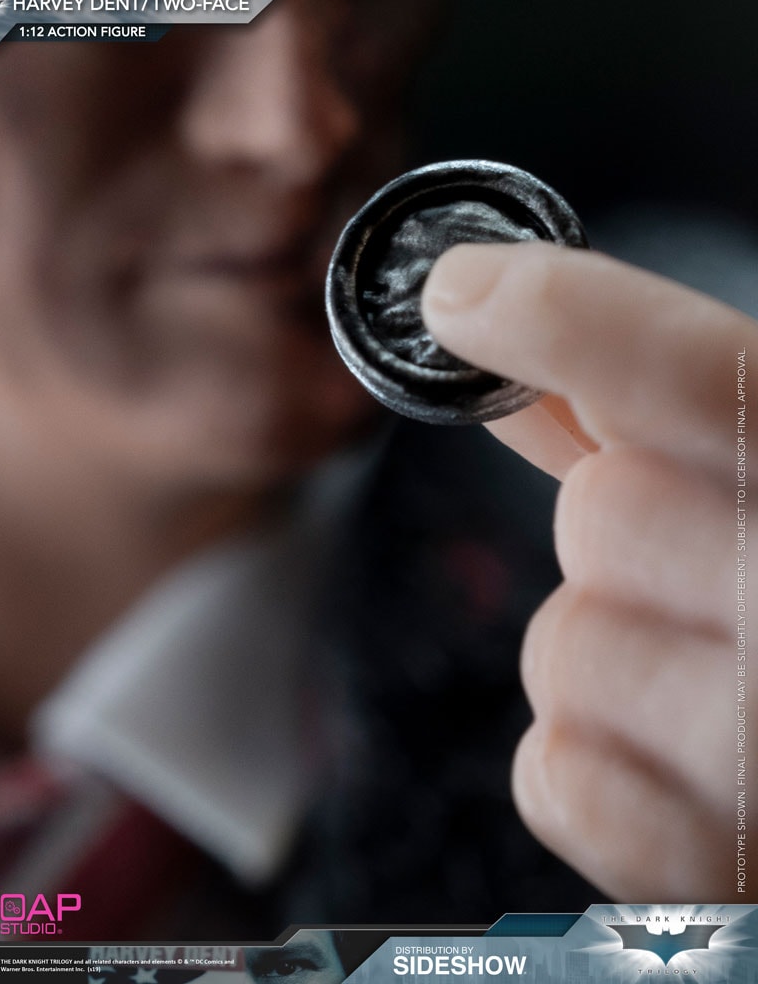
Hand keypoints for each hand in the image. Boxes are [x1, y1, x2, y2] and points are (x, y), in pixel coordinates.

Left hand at [422, 241, 755, 899]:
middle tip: (708, 571)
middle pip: (601, 518)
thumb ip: (644, 404)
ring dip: (606, 658)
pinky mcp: (711, 876)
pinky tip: (680, 771)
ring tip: (710, 687)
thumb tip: (491, 325)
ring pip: (565, 651)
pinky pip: (555, 773)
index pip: (699, 382)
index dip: (568, 318)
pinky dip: (592, 767)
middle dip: (621, 528)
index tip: (459, 293)